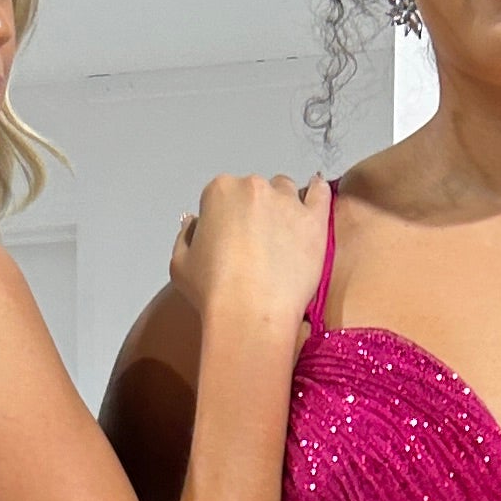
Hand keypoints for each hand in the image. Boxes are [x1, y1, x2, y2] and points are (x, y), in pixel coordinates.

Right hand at [170, 175, 329, 349]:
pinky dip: (317, 193)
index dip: (225, 218)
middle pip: (255, 190)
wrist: (250, 314)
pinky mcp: (314, 220)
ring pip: (286, 191)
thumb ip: (187, 235)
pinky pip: (320, 194)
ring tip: (283, 237)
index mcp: (219, 190)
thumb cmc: (212, 291)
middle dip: (255, 210)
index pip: (222, 194)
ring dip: (283, 206)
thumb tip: (198, 224)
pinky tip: (314, 199)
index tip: (230, 239)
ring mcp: (287, 201)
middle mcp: (253, 186)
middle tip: (256, 243)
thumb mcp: (180, 262)